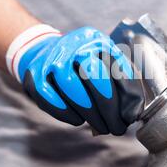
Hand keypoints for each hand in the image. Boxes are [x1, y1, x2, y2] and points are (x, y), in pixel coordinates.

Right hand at [6, 25, 144, 134]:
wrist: (44, 53)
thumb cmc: (82, 65)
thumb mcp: (104, 62)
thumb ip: (120, 81)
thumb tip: (133, 111)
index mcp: (94, 39)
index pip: (115, 65)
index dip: (126, 92)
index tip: (131, 114)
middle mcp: (72, 44)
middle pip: (93, 74)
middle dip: (108, 106)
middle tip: (116, 127)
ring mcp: (51, 58)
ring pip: (70, 85)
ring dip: (89, 112)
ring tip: (100, 126)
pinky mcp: (34, 75)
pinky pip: (48, 96)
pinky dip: (65, 112)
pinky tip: (78, 120)